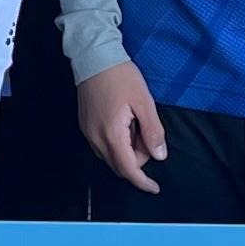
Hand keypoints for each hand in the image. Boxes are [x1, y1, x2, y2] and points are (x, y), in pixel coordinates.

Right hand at [77, 65, 165, 196]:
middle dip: (138, 160)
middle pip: (119, 165)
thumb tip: (159, 156)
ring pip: (110, 157)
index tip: (154, 188)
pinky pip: (103, 146)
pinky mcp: (85, 126)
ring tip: (137, 126)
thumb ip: (153, 131)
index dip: (142, 182)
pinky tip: (125, 124)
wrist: (94, 57)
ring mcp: (88, 133)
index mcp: (112, 134)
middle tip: (149, 136)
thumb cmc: (121, 76)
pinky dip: (117, 144)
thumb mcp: (144, 102)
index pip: (128, 169)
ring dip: (128, 152)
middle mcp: (96, 138)